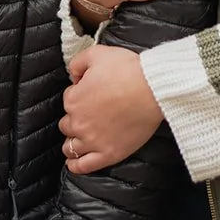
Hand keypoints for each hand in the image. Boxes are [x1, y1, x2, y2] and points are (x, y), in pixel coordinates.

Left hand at [60, 45, 162, 172]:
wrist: (152, 89)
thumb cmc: (128, 70)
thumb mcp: (98, 53)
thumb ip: (78, 62)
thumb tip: (73, 75)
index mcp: (74, 99)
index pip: (68, 99)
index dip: (79, 94)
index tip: (90, 93)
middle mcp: (79, 122)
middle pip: (67, 124)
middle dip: (74, 119)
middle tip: (88, 114)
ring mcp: (93, 141)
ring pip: (71, 146)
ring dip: (71, 142)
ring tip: (78, 140)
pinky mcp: (108, 154)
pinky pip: (84, 166)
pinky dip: (75, 166)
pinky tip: (73, 163)